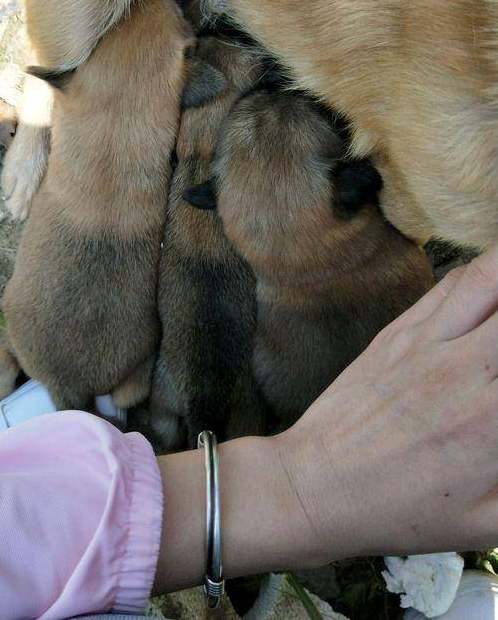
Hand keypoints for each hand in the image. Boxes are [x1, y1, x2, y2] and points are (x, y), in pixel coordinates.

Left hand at [279, 245, 497, 563]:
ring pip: (491, 277)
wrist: (317, 484)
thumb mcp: (485, 524)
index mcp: (493, 425)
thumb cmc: (399, 512)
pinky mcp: (400, 330)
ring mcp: (428, 342)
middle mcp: (466, 371)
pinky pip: (452, 284)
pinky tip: (497, 281)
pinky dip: (486, 272)